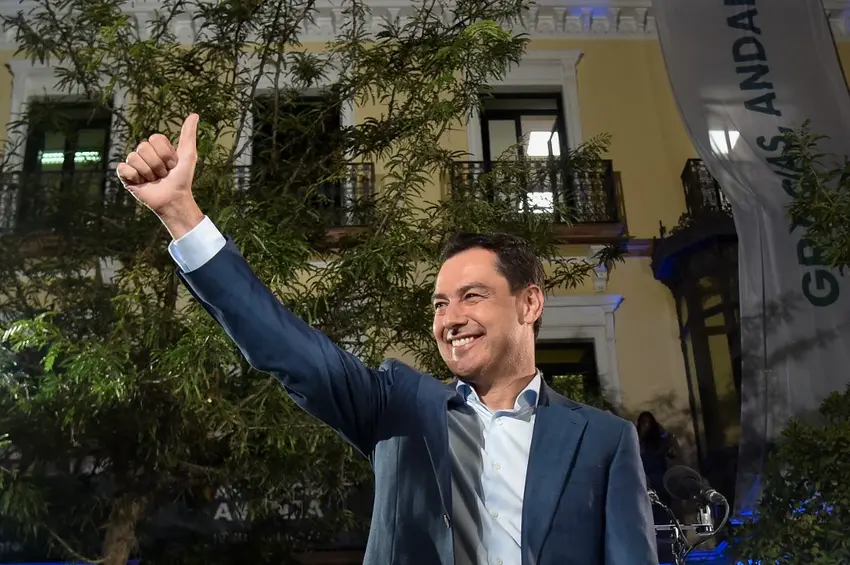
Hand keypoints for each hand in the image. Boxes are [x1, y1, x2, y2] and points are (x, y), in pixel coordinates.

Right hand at [117, 114, 203, 237]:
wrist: (174, 199)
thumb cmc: (182, 179)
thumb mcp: (188, 155)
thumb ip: (188, 135)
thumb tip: (195, 114)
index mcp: (157, 146)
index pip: (155, 138)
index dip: (166, 153)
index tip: (173, 164)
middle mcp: (145, 153)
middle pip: (144, 146)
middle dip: (157, 164)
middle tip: (164, 174)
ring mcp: (134, 164)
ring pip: (134, 157)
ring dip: (148, 172)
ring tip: (154, 180)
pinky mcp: (125, 176)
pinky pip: (123, 168)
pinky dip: (135, 176)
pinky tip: (142, 183)